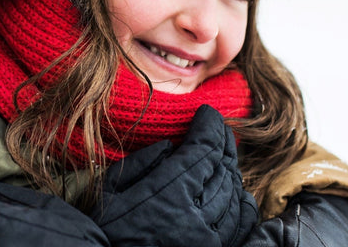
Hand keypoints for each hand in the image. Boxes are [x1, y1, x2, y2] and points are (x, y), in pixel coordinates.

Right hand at [90, 104, 257, 246]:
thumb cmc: (105, 228)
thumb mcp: (112, 187)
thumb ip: (144, 162)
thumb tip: (171, 144)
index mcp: (169, 192)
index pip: (205, 148)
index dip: (211, 125)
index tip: (208, 112)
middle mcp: (195, 215)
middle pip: (223, 167)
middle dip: (222, 142)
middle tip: (218, 129)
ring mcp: (208, 239)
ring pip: (234, 193)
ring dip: (231, 169)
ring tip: (222, 155)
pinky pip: (240, 224)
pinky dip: (243, 203)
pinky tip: (238, 191)